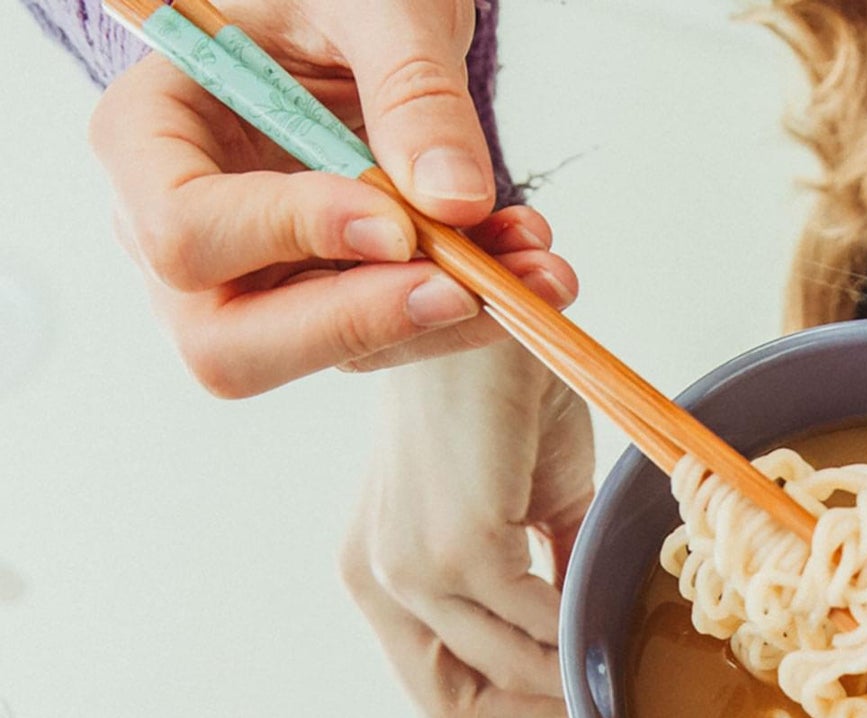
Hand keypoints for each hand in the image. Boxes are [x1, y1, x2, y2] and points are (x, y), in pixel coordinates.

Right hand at [86, 0, 578, 396]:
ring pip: (331, 353)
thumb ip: (410, 90)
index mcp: (149, 137)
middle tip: (464, 289)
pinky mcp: (329, 301)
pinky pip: (393, 335)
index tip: (395, 223)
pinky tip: (527, 266)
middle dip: (359, 324)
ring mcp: (255, 280)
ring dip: (445, 321)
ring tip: (535, 268)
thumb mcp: (378, 4)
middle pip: (228, 343)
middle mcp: (185, 231)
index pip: (184, 232)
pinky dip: (469, 311)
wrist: (374, 16)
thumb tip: (453, 199)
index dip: (288, 238)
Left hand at [340, 339, 596, 717]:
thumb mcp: (522, 512)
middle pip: (455, 705)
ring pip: (505, 672)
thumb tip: (592, 642)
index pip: (437, 691)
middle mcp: (378, 578)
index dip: (511, 707)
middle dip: (541, 707)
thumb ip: (542, 582)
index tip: (577, 685)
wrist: (499, 308)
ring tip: (622, 643)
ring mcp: (411, 566)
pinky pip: (539, 624)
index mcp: (381, 574)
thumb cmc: (506, 395)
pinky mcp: (459, 544)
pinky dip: (584, 627)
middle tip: (607, 683)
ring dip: (572, 669)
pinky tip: (615, 603)